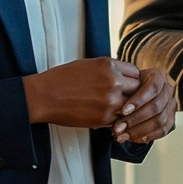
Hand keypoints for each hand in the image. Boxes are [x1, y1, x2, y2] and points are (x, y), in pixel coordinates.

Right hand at [25, 58, 143, 129]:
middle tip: (127, 98)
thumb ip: (109, 69)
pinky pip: (120, 118)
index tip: (130, 85)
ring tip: (118, 109)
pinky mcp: (104, 117)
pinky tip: (107, 116)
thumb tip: (123, 76)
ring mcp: (110, 100)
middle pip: (138, 88)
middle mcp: (113, 81)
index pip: (135, 72)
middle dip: (134, 94)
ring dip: (127, 108)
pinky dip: (117, 118)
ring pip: (132, 106)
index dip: (133, 80)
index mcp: (108, 65)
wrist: (44, 96)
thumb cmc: (61, 80)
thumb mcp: (88, 65)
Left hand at [110, 67, 177, 144]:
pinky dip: (146, 136)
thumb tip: (114, 106)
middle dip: (135, 119)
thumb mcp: (123, 81)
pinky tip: (132, 138)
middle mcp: (168, 90)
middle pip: (156, 106)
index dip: (139, 100)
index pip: (152, 87)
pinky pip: (162, 131)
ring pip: (159, 121)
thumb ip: (122, 89)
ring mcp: (171, 105)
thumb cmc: (126, 86)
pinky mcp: (171, 119)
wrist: (135, 92)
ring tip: (120, 136)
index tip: (123, 111)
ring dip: (138, 131)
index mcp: (158, 76)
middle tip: (117, 128)